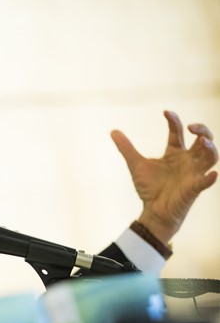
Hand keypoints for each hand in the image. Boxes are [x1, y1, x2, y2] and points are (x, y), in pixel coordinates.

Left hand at [111, 110, 217, 243]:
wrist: (152, 210)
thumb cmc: (149, 188)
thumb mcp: (136, 164)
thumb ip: (126, 148)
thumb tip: (113, 131)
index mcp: (175, 153)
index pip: (178, 132)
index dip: (174, 121)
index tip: (166, 112)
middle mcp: (187, 160)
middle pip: (203, 140)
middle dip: (202, 130)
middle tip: (192, 127)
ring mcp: (193, 173)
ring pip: (211, 157)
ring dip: (210, 149)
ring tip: (204, 141)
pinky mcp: (194, 188)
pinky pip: (205, 182)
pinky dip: (210, 178)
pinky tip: (212, 174)